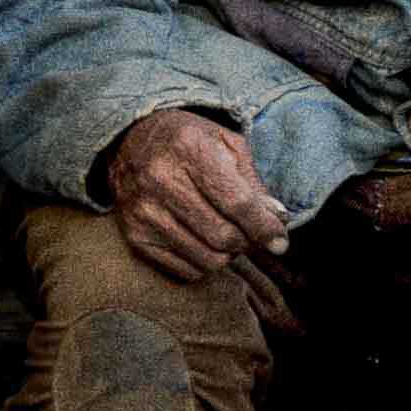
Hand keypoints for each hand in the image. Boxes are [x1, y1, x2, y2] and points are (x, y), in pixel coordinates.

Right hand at [105, 108, 291, 282]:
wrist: (129, 140)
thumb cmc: (188, 141)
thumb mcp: (226, 144)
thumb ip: (253, 182)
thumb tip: (277, 219)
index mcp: (190, 149)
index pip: (237, 203)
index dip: (264, 227)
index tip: (280, 242)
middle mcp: (161, 180)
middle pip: (223, 235)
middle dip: (248, 242)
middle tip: (253, 235)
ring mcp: (144, 211)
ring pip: (206, 258)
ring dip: (228, 255)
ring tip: (229, 237)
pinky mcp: (134, 236)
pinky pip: (184, 269)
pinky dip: (204, 263)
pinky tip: (204, 242)